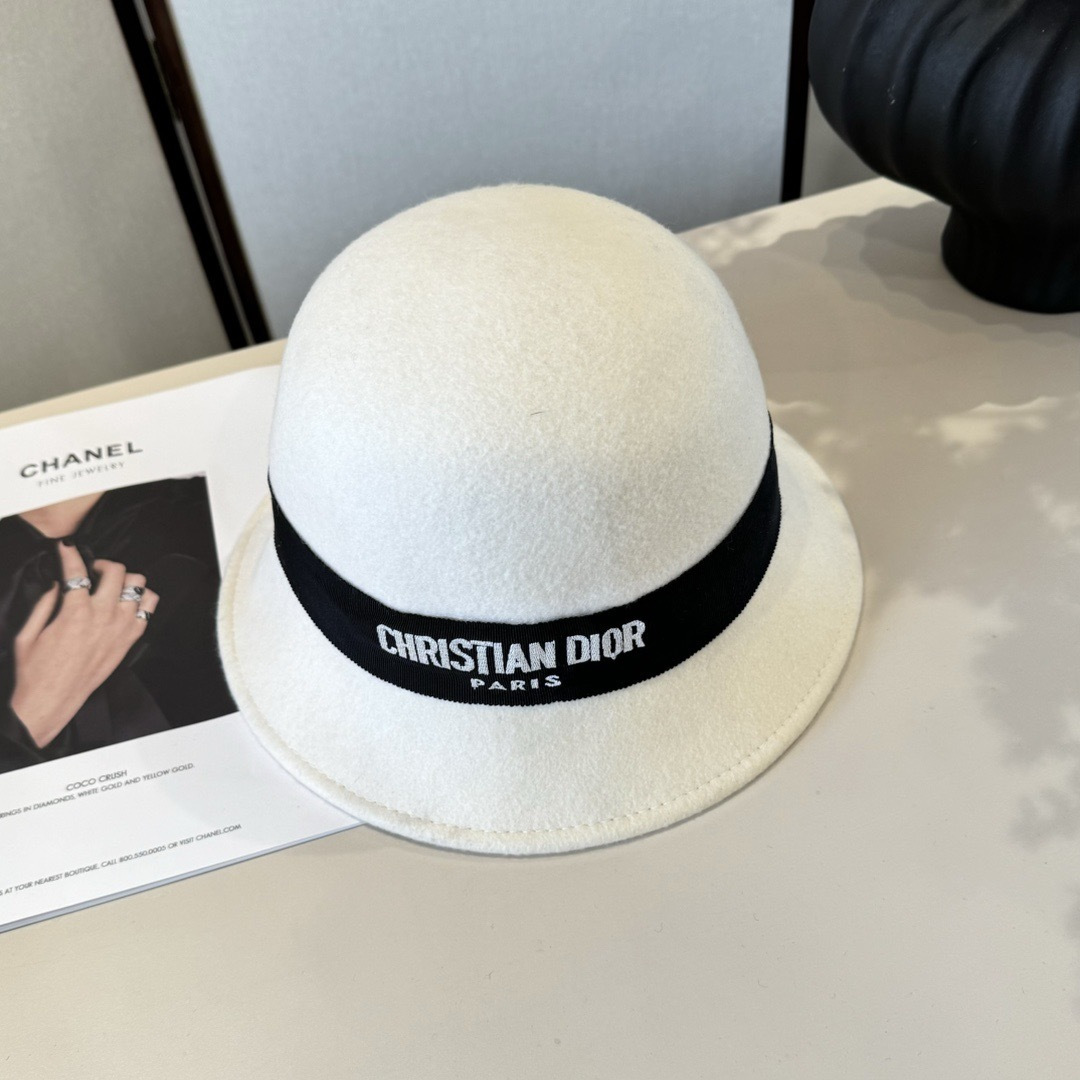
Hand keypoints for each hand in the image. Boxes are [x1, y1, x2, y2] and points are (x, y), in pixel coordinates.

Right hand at [9, 541, 159, 748]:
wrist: (52, 700)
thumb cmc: (36, 671)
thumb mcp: (27, 633)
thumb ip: (44, 603)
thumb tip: (56, 583)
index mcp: (74, 613)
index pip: (77, 570)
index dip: (70, 553)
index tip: (66, 547)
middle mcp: (103, 617)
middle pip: (117, 571)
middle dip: (103, 563)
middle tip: (92, 569)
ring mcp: (121, 628)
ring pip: (139, 585)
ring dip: (125, 579)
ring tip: (111, 584)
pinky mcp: (130, 640)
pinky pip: (149, 608)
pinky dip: (142, 598)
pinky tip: (128, 600)